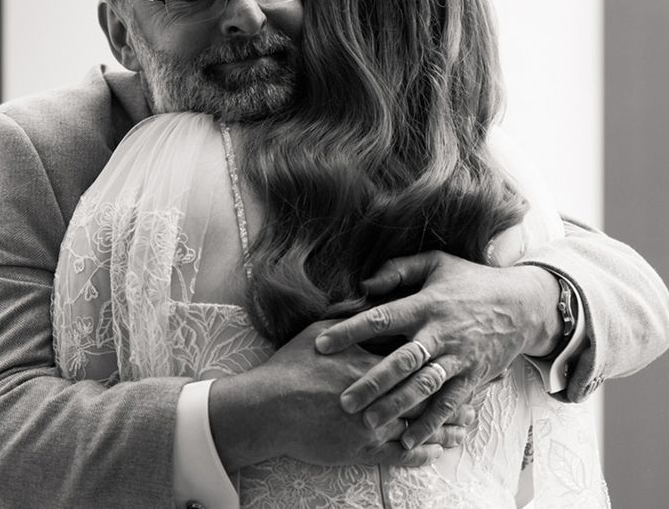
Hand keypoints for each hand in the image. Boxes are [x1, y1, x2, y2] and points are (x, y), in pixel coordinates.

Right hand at [208, 321, 465, 470]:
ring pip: (421, 425)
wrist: (267, 408)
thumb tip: (372, 298)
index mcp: (371, 361)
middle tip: (486, 389)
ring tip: (469, 423)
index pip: (416, 356)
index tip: (464, 349)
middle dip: (458, 391)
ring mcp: (373, 425)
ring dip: (447, 425)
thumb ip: (351, 317)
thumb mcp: (320, 330)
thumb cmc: (291, 366)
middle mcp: (379, 393)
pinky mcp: (363, 451)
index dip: (442, 353)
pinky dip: (423, 452)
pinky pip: (402, 455)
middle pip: (428, 392)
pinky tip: (437, 450)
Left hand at [313, 251, 558, 449]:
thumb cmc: (469, 281)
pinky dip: (430, 423)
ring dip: (396, 406)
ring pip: (424, 386)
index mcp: (426, 304)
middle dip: (372, 381)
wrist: (522, 305)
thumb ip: (399, 269)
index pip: (382, 318)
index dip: (351, 330)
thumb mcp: (436, 263)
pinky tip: (407, 440)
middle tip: (343, 399)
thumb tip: (365, 284)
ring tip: (368, 423)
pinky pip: (449, 404)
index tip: (322, 343)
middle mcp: (441, 333)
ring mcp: (458, 358)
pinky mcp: (473, 377)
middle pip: (401, 360)